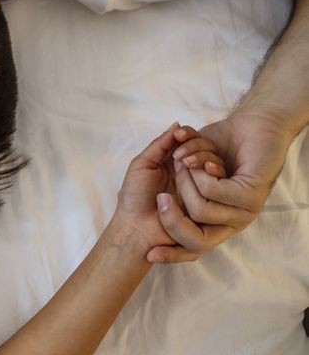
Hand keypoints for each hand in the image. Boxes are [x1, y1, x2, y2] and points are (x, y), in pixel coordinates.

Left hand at [108, 124, 226, 263]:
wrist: (137, 229)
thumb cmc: (134, 198)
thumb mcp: (143, 165)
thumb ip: (160, 145)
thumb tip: (177, 125)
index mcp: (175, 164)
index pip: (193, 144)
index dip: (190, 137)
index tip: (181, 135)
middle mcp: (192, 175)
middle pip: (208, 154)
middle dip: (198, 149)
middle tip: (183, 157)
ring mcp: (204, 189)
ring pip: (217, 168)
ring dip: (204, 162)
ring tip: (184, 166)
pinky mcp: (212, 204)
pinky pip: (220, 187)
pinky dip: (214, 177)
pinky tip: (205, 173)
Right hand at [146, 111, 293, 262]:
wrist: (255, 125)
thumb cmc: (222, 145)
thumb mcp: (191, 166)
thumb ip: (179, 182)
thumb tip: (158, 205)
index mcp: (218, 219)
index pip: (193, 249)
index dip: (172, 256)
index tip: (151, 255)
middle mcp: (233, 221)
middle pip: (194, 240)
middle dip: (171, 215)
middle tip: (165, 186)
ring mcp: (245, 212)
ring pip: (199, 211)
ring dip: (186, 180)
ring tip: (185, 160)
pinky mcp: (252, 197)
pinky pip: (212, 191)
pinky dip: (201, 172)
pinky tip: (206, 160)